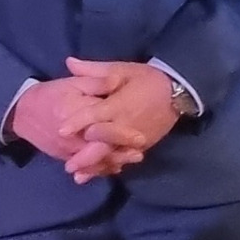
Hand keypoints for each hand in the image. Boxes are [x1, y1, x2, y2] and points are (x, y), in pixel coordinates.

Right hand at [8, 76, 146, 182]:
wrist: (23, 113)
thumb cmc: (51, 94)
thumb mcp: (72, 84)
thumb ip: (95, 82)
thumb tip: (116, 81)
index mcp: (74, 114)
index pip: (101, 125)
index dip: (122, 132)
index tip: (140, 135)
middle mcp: (71, 137)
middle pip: (100, 148)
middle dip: (121, 152)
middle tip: (140, 151)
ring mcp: (68, 150)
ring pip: (94, 160)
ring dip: (115, 161)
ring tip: (134, 159)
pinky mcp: (65, 157)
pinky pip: (86, 166)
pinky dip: (101, 167)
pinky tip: (116, 166)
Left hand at [56, 57, 179, 177]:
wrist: (178, 92)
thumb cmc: (147, 79)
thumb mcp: (121, 69)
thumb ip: (94, 70)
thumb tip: (68, 62)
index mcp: (118, 104)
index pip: (94, 115)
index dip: (77, 123)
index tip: (61, 131)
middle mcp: (126, 124)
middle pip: (103, 143)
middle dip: (85, 156)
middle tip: (68, 166)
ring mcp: (135, 138)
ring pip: (113, 155)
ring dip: (96, 166)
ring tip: (79, 177)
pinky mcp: (143, 145)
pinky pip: (124, 158)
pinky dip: (110, 166)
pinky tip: (98, 174)